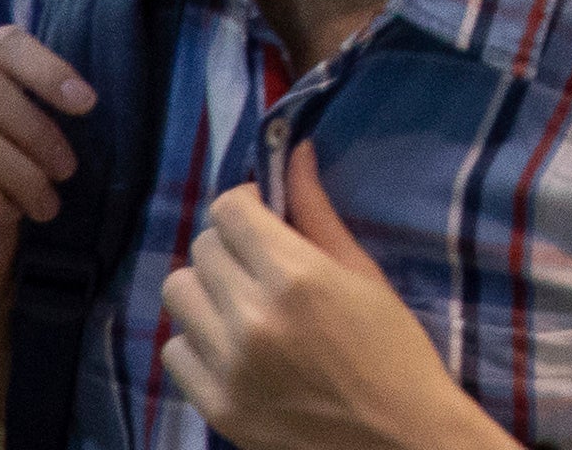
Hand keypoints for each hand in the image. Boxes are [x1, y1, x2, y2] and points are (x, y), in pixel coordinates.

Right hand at [0, 27, 90, 345]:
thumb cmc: (7, 193)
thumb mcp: (28, 142)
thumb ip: (38, 105)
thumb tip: (81, 94)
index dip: (47, 68)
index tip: (88, 104)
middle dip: (38, 131)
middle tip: (67, 171)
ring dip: (21, 174)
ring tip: (46, 205)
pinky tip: (8, 215)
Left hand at [159, 149, 488, 449]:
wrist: (397, 438)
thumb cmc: (394, 350)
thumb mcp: (364, 274)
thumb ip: (318, 213)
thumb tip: (294, 151)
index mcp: (296, 276)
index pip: (229, 210)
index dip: (246, 205)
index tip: (265, 218)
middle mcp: (252, 316)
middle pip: (201, 247)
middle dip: (230, 245)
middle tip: (260, 263)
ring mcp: (226, 365)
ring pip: (177, 293)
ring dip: (207, 290)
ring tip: (240, 304)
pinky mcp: (213, 405)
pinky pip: (174, 350)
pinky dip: (198, 341)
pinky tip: (233, 347)